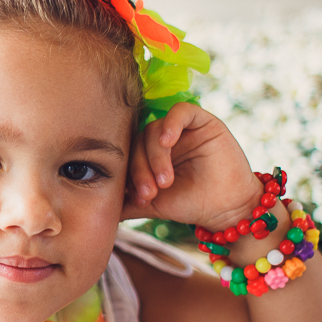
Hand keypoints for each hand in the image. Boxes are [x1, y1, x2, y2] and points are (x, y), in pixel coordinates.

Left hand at [121, 103, 263, 230]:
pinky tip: (168, 143)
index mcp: (147, 152)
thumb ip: (125, 202)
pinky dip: (170, 125)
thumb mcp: (151, 204)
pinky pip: (181, 111)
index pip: (127, 152)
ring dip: (155, 157)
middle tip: (149, 193)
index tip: (138, 198)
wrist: (226, 210)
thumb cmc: (189, 205)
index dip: (128, 173)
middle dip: (140, 169)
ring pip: (155, 129)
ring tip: (165, 182)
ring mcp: (181, 128)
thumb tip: (95, 208)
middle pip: (138, 141)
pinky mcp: (201, 120)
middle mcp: (162, 137)